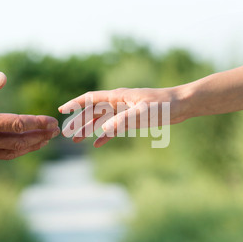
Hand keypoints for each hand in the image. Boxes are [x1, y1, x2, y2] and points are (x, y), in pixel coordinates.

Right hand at [59, 87, 184, 146]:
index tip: (61, 110)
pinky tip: (98, 144)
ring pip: (101, 120)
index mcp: (117, 97)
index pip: (90, 99)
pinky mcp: (132, 120)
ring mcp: (124, 111)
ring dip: (89, 129)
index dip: (75, 104)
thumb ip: (123, 120)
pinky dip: (105, 136)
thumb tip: (104, 129)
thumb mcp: (143, 113)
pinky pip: (114, 129)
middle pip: (93, 112)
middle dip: (78, 121)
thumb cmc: (164, 105)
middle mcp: (118, 103)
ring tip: (76, 140)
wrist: (181, 105)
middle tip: (66, 133)